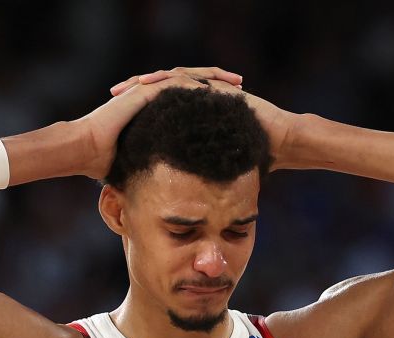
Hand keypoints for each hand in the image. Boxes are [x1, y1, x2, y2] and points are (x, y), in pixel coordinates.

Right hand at [76, 66, 242, 179]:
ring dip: (212, 79)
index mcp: (154, 108)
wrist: (84, 149)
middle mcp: (152, 94)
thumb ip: (156, 168)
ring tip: (235, 82)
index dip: (211, 99)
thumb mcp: (140, 163)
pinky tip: (212, 88)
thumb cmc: (105, 162)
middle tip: (241, 86)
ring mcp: (147, 90)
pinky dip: (194, 84)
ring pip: (187, 77)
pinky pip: (174, 83)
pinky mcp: (143, 92)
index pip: (188, 97)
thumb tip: (169, 193)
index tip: (232, 105)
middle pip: (192, 82)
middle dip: (218, 83)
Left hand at [108, 68, 297, 171]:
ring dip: (150, 81)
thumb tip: (173, 202)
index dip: (135, 112)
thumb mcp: (213, 170)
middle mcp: (198, 99)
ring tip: (130, 87)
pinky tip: (158, 83)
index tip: (114, 120)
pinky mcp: (220, 87)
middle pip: (160, 89)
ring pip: (172, 78)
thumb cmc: (252, 161)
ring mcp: (210, 90)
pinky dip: (174, 80)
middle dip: (135, 92)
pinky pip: (193, 78)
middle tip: (113, 95)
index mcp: (192, 116)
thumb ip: (194, 177)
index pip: (158, 108)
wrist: (281, 144)